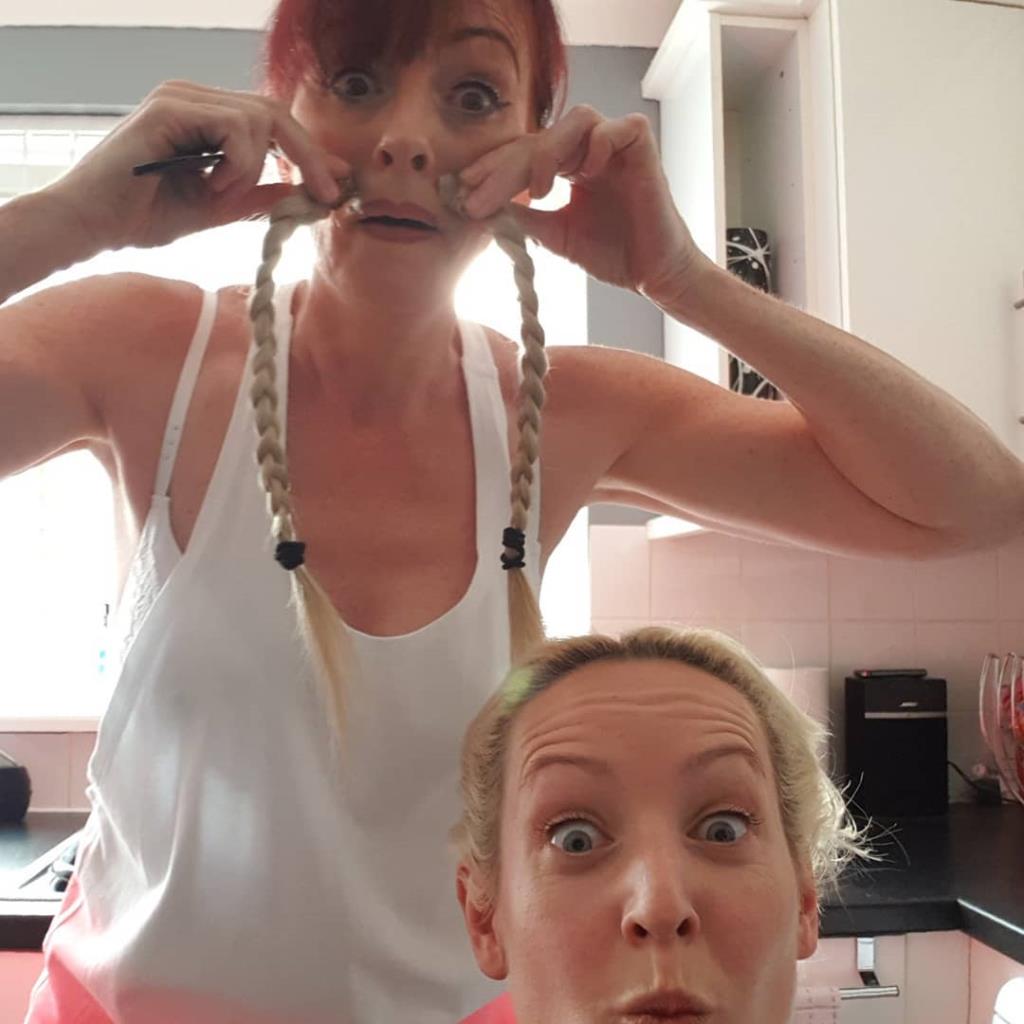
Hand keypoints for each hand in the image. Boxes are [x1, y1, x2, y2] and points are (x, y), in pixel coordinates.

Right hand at [45, 80, 351, 251]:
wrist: (92, 224)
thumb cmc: (143, 216)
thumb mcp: (217, 208)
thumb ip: (257, 196)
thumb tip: (304, 192)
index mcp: (207, 119)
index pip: (273, 123)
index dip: (311, 152)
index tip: (339, 186)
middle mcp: (194, 99)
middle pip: (275, 112)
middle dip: (310, 155)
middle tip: (327, 194)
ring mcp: (180, 99)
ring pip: (258, 118)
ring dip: (256, 167)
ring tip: (223, 193)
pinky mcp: (168, 108)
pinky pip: (234, 127)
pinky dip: (236, 163)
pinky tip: (210, 184)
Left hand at [456, 105, 705, 298]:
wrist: (654, 275)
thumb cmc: (613, 254)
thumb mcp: (556, 236)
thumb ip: (526, 218)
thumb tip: (484, 208)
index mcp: (568, 165)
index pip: (523, 154)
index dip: (492, 169)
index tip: (461, 190)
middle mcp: (588, 149)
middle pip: (540, 139)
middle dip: (504, 168)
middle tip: (477, 195)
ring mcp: (615, 145)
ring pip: (575, 122)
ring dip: (548, 152)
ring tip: (537, 190)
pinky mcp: (642, 147)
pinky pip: (617, 128)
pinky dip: (597, 144)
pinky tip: (583, 173)